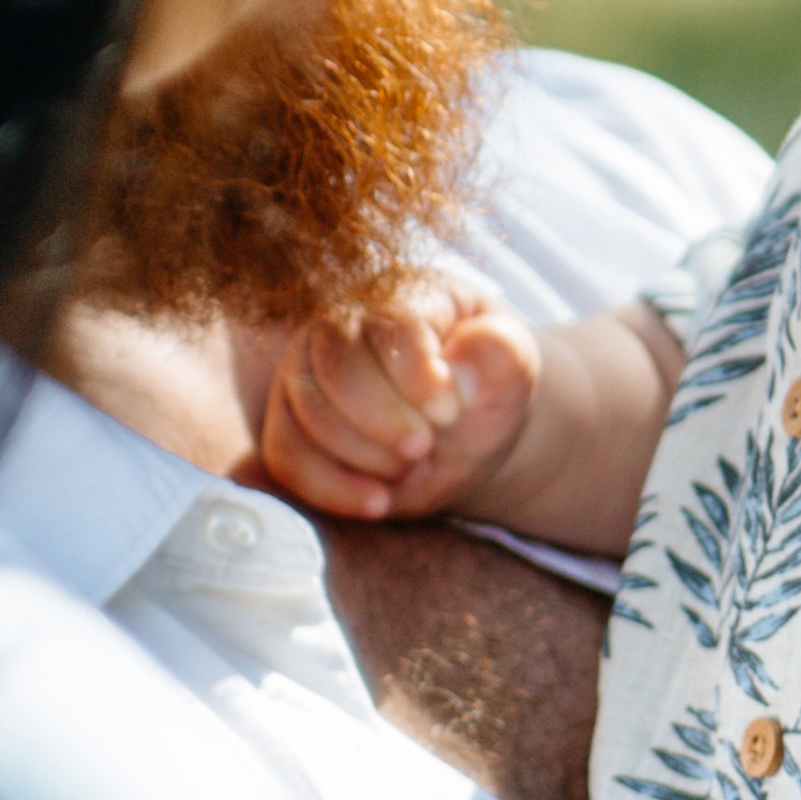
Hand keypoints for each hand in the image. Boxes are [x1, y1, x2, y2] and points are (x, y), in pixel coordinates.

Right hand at [262, 276, 544, 522]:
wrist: (465, 436)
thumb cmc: (487, 392)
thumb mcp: (515, 369)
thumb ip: (502, 353)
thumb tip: (462, 359)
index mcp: (402, 297)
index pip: (390, 323)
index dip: (416, 374)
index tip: (451, 412)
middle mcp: (341, 325)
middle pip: (336, 367)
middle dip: (382, 420)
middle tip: (425, 449)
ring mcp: (305, 373)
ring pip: (306, 415)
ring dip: (363, 456)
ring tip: (413, 468)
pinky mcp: (289, 424)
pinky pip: (285, 456)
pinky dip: (330, 488)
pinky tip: (378, 502)